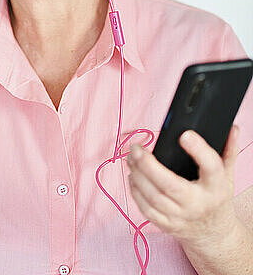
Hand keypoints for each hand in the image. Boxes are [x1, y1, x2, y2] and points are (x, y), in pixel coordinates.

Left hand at [127, 125, 239, 243]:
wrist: (214, 234)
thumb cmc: (217, 198)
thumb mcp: (227, 175)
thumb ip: (228, 151)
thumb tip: (231, 128)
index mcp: (216, 188)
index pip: (211, 168)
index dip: (199, 150)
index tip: (185, 135)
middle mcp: (198, 204)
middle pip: (170, 185)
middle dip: (148, 165)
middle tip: (136, 148)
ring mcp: (181, 217)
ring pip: (153, 197)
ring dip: (138, 175)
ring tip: (131, 157)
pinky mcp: (167, 225)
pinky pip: (146, 209)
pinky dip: (136, 191)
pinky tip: (133, 176)